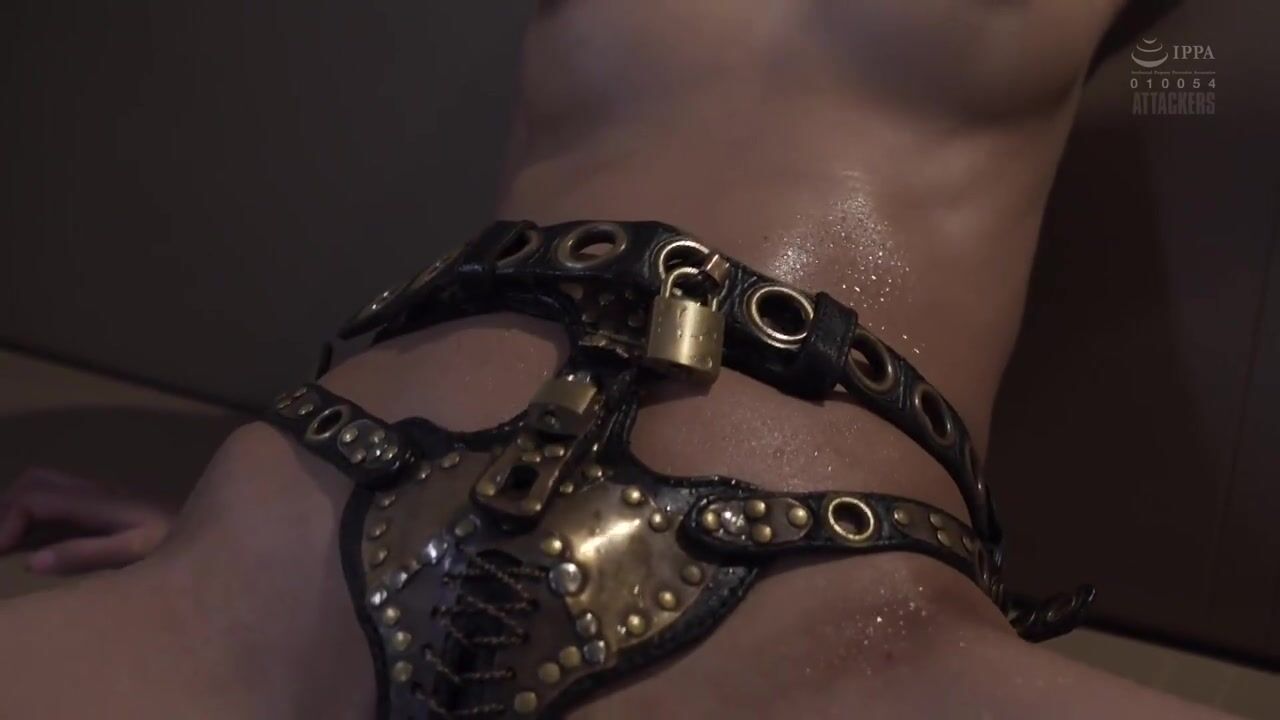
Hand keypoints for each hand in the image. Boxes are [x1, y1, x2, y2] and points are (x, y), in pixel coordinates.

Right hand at [0, 467, 174, 574]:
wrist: (210, 535)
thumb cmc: (175, 543)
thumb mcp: (133, 551)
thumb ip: (86, 555)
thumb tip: (32, 562)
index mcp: (96, 501)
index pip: (33, 497)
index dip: (5, 521)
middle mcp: (92, 491)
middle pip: (33, 481)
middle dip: (4, 508)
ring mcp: (97, 495)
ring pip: (42, 485)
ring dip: (14, 507)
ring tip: (3, 542)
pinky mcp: (102, 505)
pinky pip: (55, 498)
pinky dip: (30, 513)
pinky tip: (26, 540)